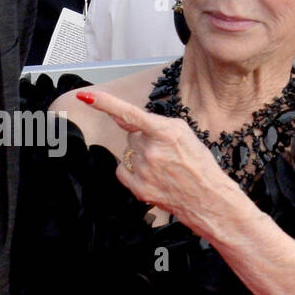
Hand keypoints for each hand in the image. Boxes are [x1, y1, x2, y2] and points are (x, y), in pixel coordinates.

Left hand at [77, 88, 226, 233]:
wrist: (208, 198)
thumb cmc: (199, 164)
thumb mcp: (184, 133)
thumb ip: (156, 123)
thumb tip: (130, 119)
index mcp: (165, 133)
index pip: (128, 114)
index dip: (105, 103)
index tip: (86, 96)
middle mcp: (151, 151)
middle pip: (131, 136)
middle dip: (144, 139)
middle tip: (165, 152)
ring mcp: (143, 171)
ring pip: (128, 152)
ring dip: (141, 155)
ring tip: (164, 166)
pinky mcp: (138, 189)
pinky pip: (123, 170)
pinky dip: (132, 170)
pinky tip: (152, 175)